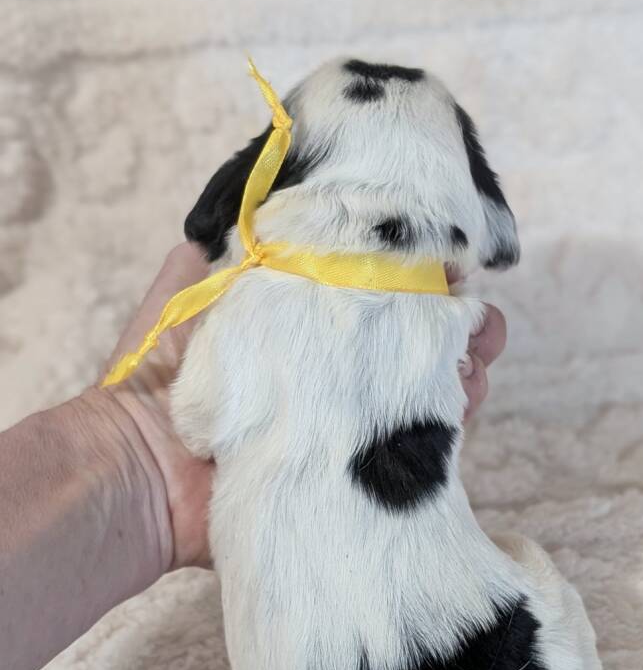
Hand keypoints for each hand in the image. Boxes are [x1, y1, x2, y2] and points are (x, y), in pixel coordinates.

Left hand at [97, 244, 506, 570]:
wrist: (139, 471)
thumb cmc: (158, 379)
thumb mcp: (189, 293)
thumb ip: (224, 252)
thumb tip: (262, 195)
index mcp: (306, 334)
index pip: (380, 300)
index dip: (422, 280)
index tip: (452, 265)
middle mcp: (335, 378)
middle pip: (416, 348)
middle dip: (458, 328)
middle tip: (476, 321)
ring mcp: (349, 428)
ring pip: (427, 396)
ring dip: (464, 373)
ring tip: (474, 362)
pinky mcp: (355, 474)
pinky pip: (417, 451)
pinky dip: (451, 427)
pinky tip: (462, 404)